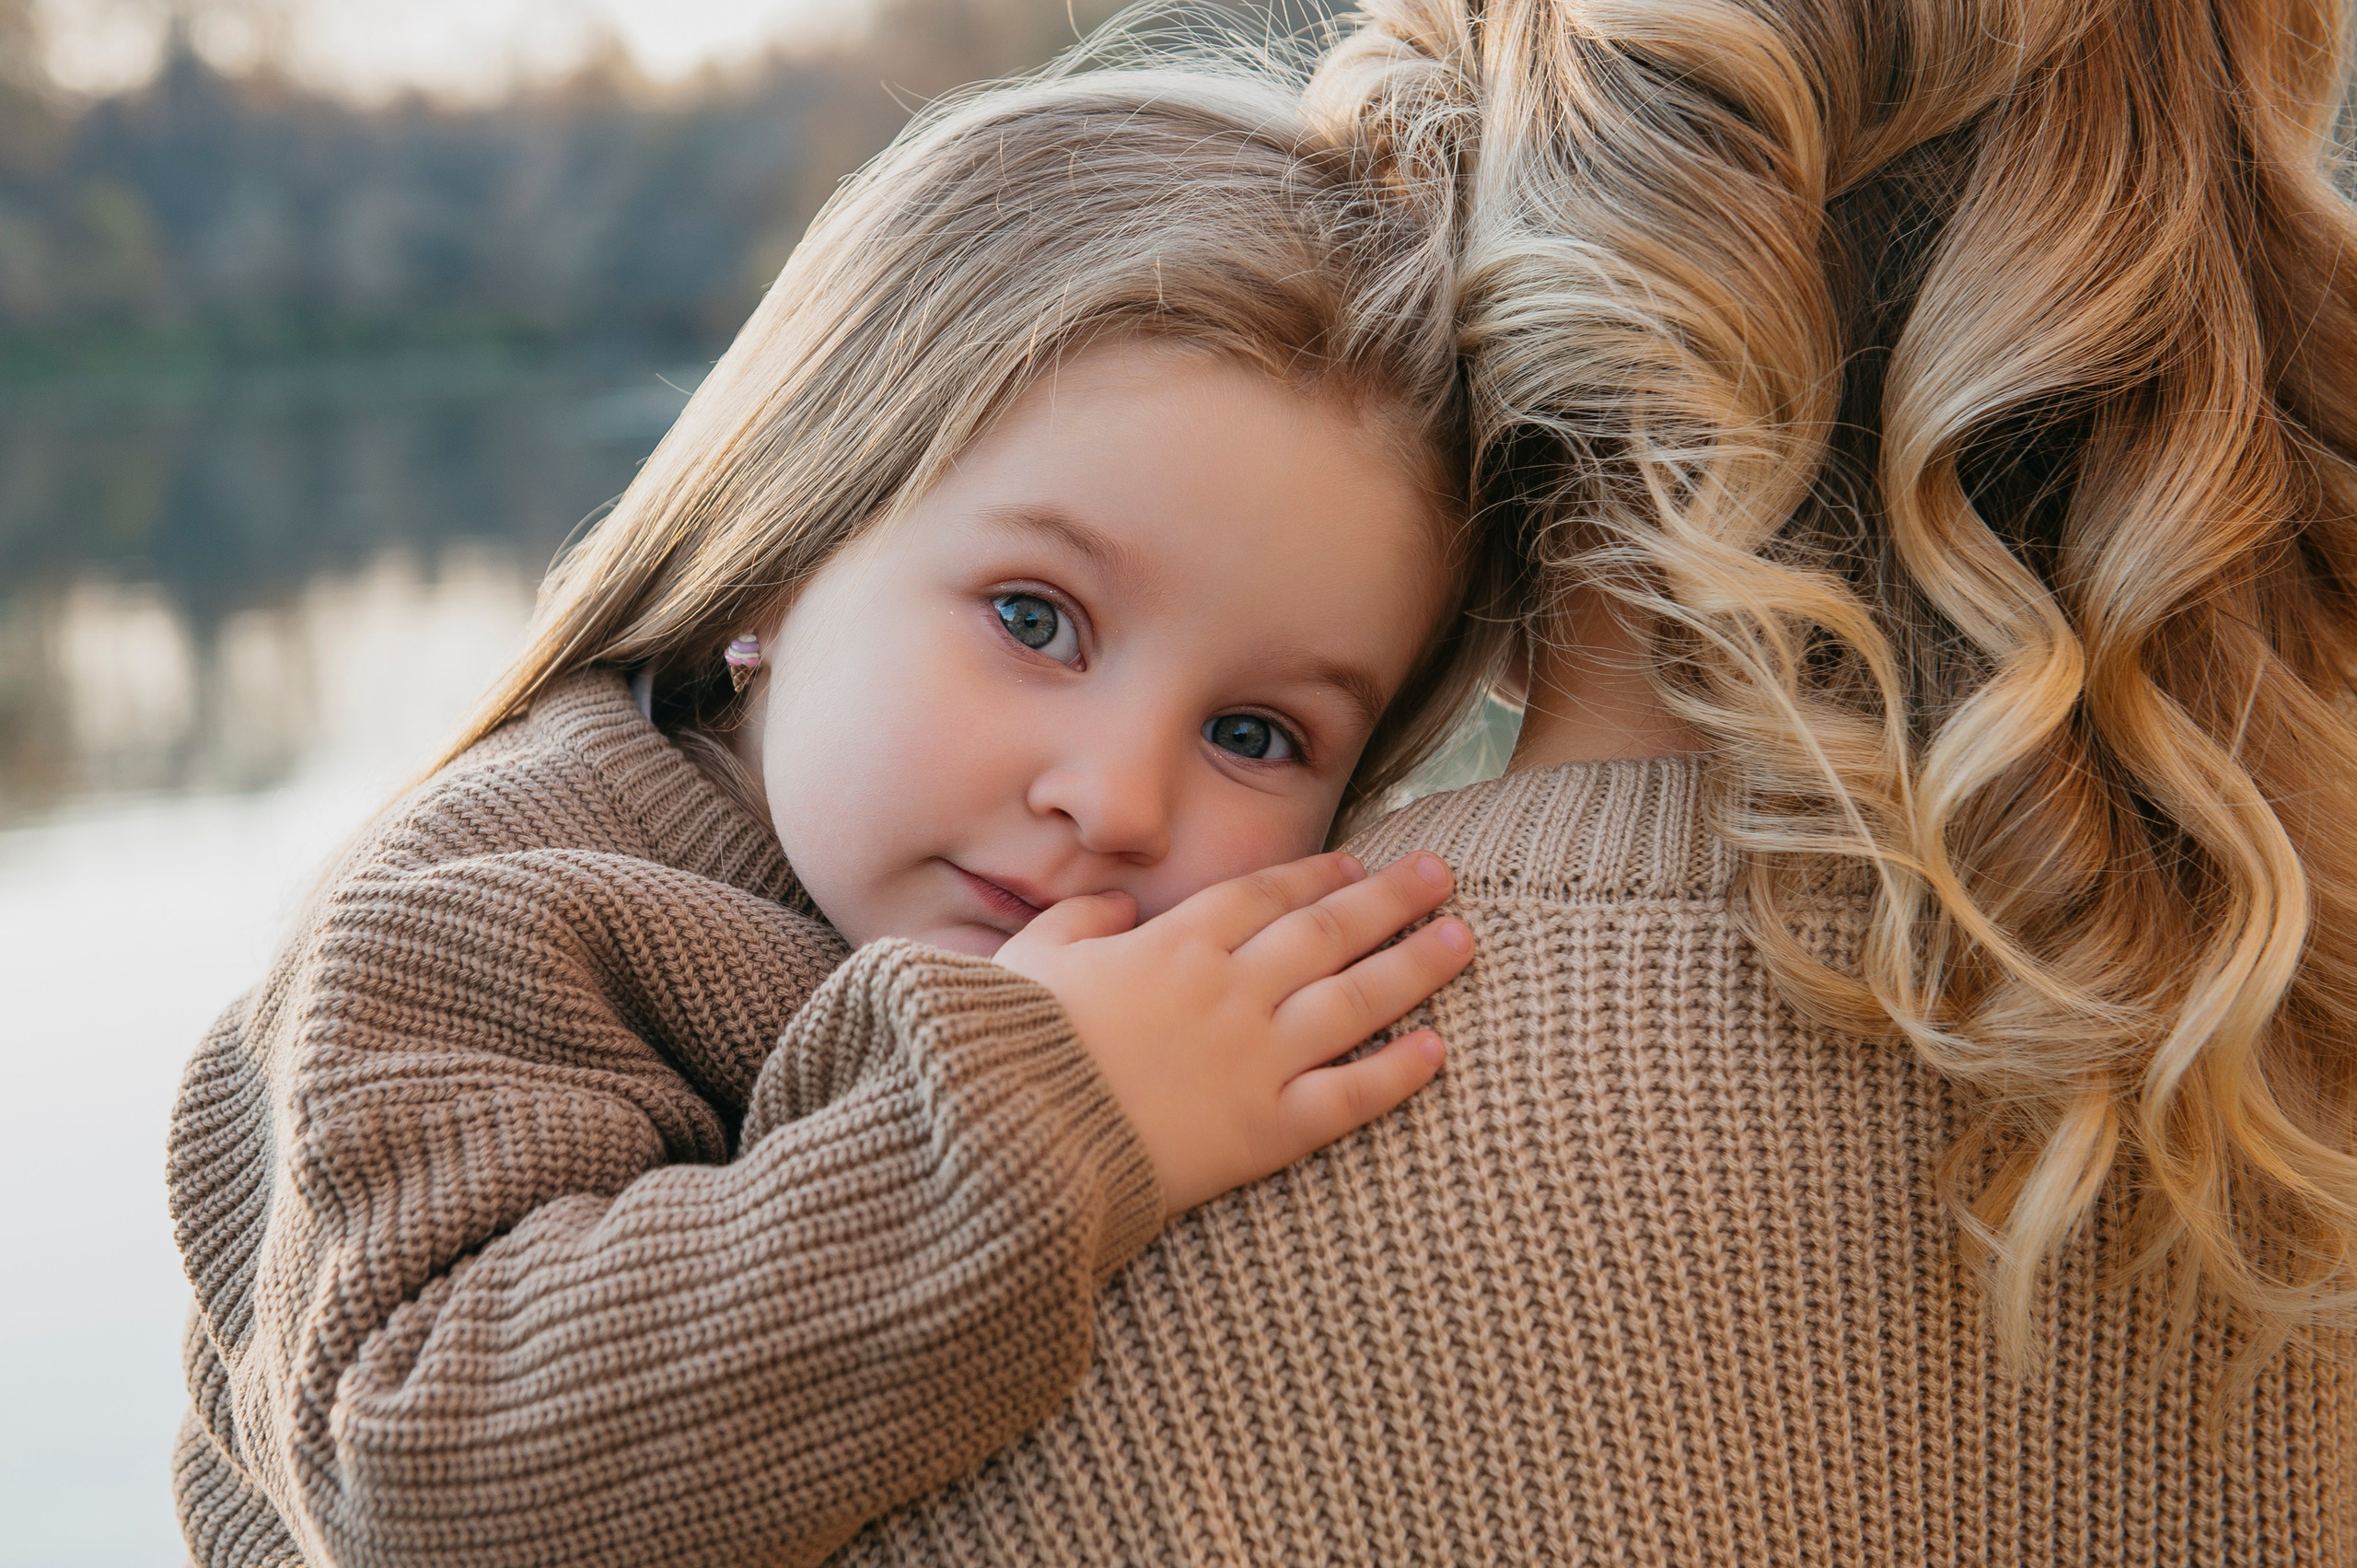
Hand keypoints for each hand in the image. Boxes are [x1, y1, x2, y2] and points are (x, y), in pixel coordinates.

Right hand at [994, 851, 1471, 1215]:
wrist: (1015, 1138)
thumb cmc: (1006, 1048)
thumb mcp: (1029, 960)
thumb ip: (1078, 922)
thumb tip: (1117, 905)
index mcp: (1173, 942)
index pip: (1264, 895)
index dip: (1317, 875)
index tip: (1358, 860)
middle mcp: (1229, 989)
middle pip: (1329, 932)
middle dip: (1391, 899)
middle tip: (1442, 875)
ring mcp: (1255, 1058)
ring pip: (1356, 1000)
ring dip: (1415, 967)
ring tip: (1463, 940)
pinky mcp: (1265, 1131)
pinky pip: (1349, 1097)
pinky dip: (1398, 1074)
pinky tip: (1437, 1051)